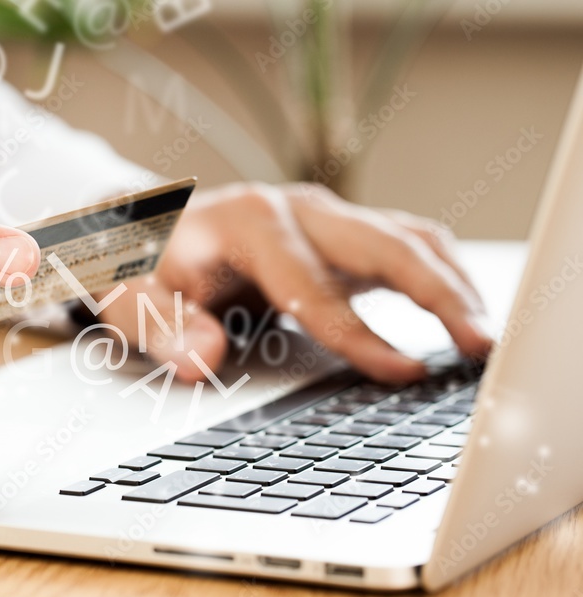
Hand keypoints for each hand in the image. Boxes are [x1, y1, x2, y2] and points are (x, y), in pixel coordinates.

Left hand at [98, 182, 491, 382]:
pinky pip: (401, 245)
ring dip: (450, 281)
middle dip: (437, 291)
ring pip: (406, 238)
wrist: (144, 224)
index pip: (313, 287)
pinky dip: (437, 273)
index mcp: (250, 221)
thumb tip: (202, 358)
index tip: (402, 372)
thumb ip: (161, 326)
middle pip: (384, 242)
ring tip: (482, 333)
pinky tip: (457, 309)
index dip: (357, 334)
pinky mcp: (336, 234)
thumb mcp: (130, 294)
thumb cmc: (141, 260)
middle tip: (479, 342)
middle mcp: (297, 210)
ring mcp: (322, 218)